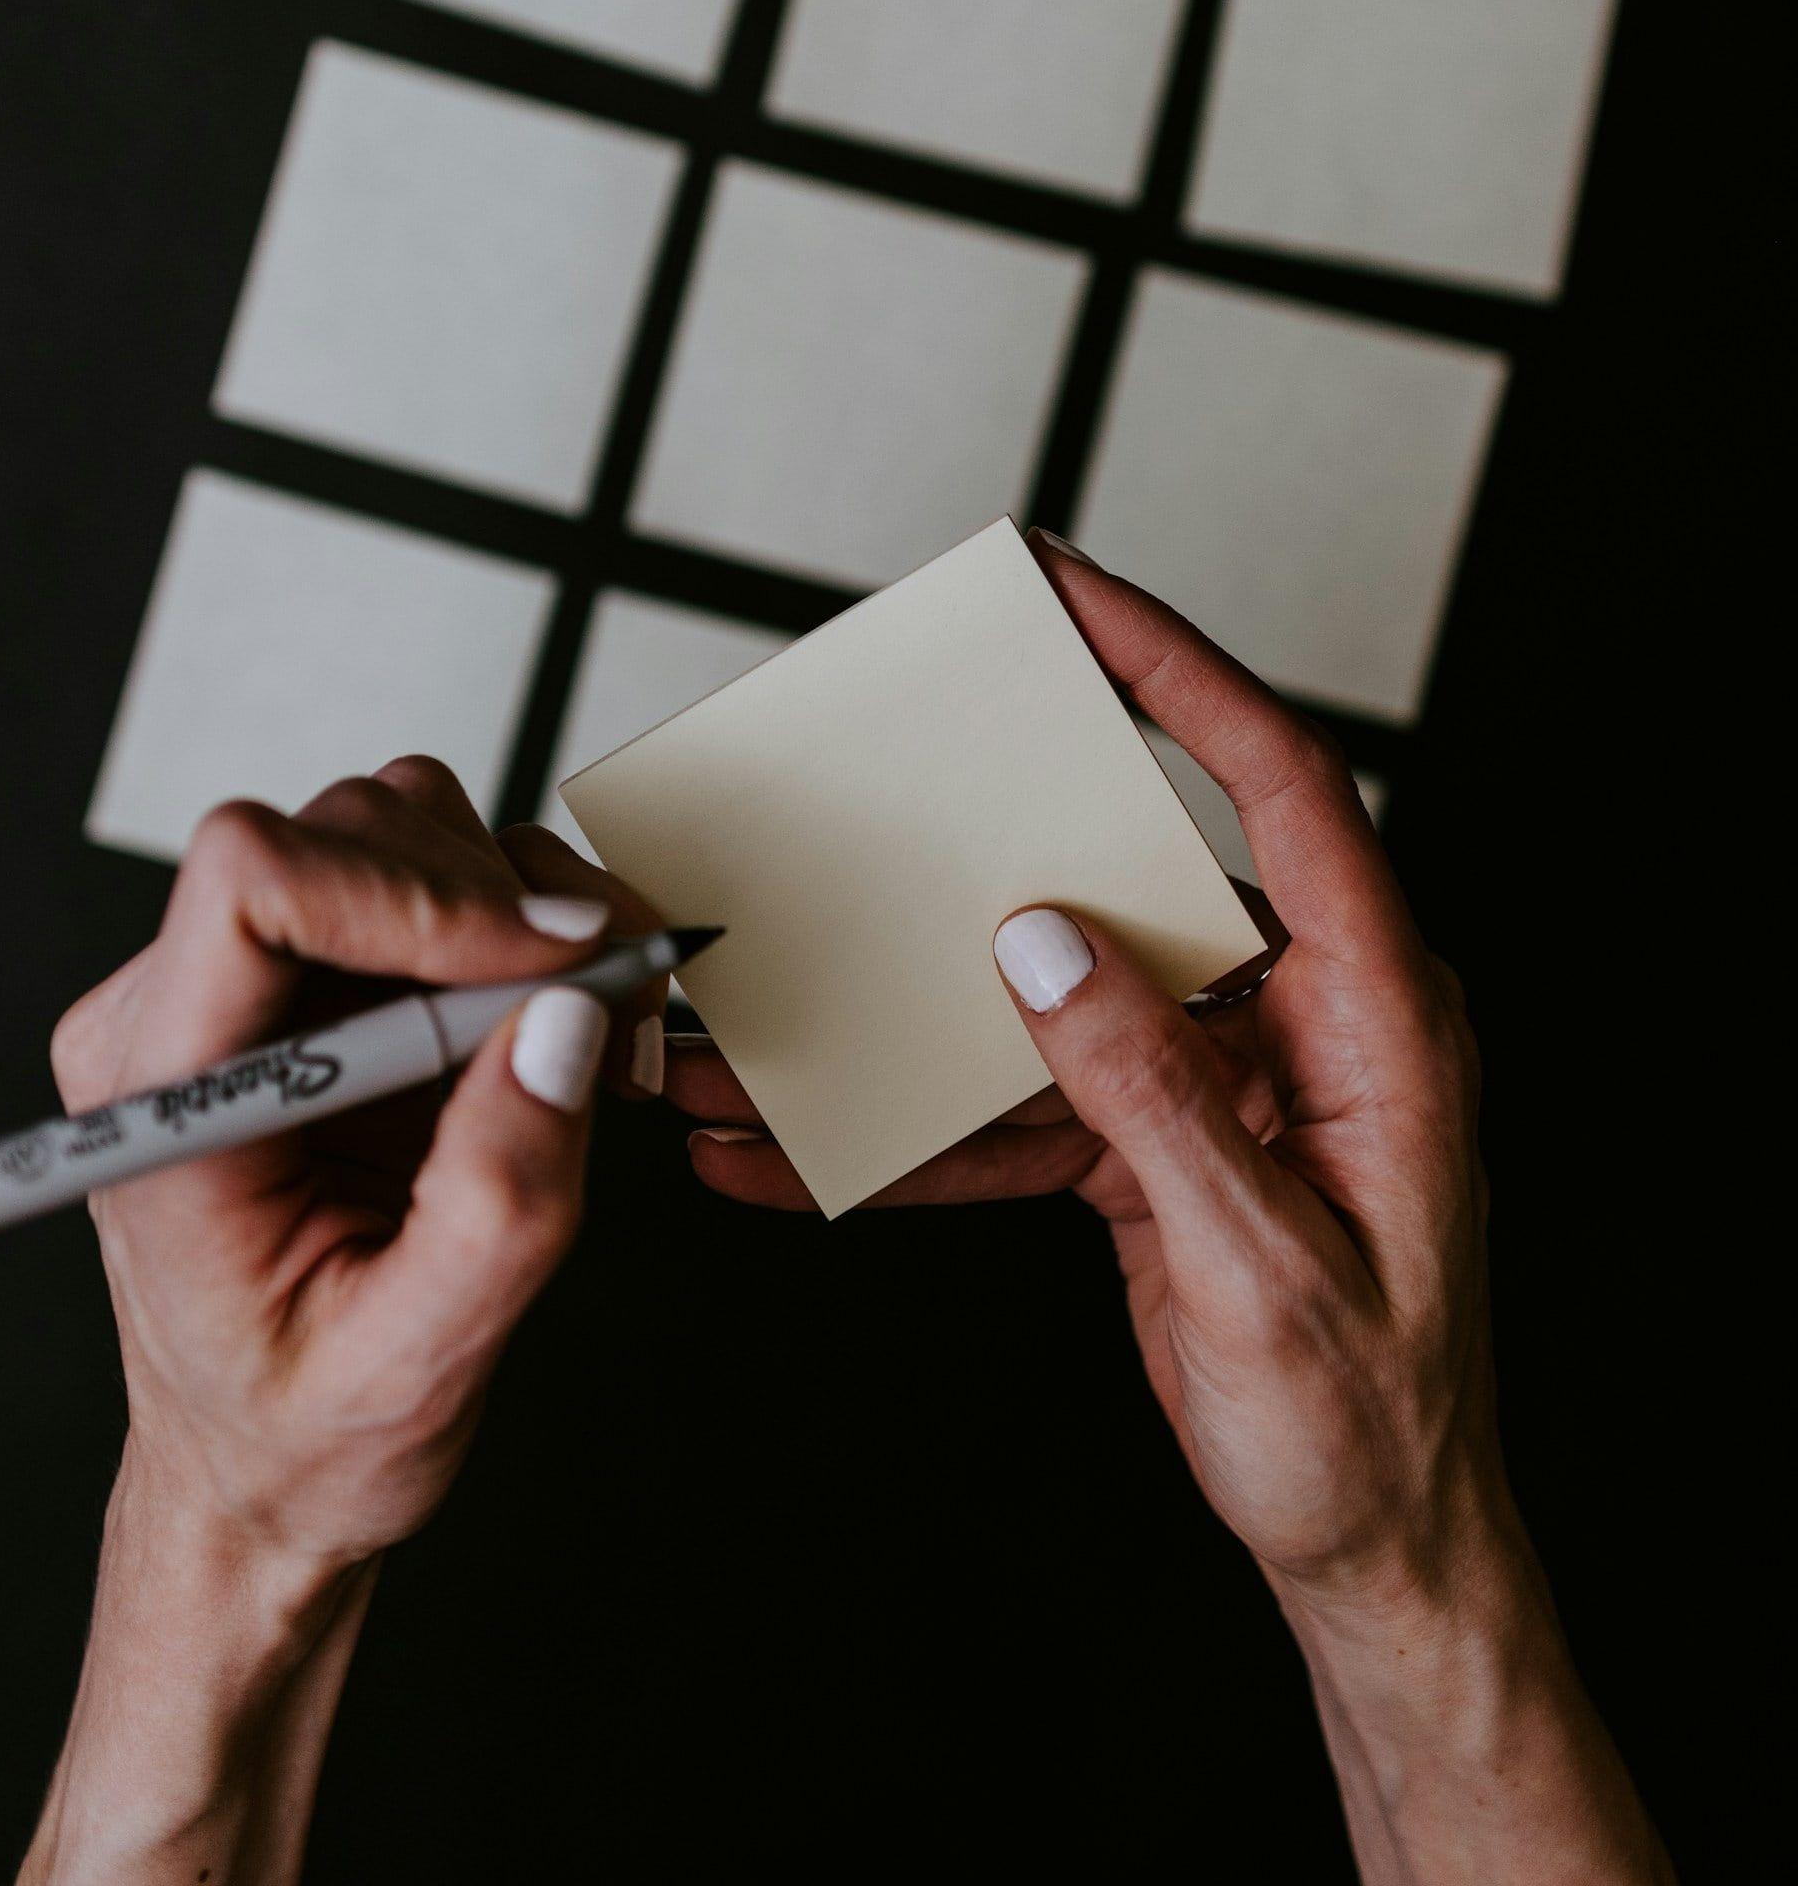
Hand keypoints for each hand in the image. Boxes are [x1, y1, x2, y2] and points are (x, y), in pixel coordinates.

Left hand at [23, 759, 665, 1883]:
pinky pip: (430, 874)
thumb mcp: (415, 1366)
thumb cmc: (303, 1438)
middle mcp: (180, 1012)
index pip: (250, 882)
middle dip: (497, 904)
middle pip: (344, 833)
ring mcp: (248, 985)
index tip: (541, 961)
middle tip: (607, 1001)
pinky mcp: (318, 978)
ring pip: (395, 827)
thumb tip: (567, 1021)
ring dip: (518, 905)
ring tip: (588, 1017)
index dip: (410, 891)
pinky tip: (557, 1019)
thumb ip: (497, 1206)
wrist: (262, 1470)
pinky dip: (522, 922)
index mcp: (165, 1099)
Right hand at [667, 537, 1671, 1884]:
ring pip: (1049, 990)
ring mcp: (1221, 1076)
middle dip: (1001, 811)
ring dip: (912, 1005)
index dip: (1178, 671)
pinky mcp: (1158, 1143)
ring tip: (773, 1003)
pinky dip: (919, 1123)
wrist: (1376, 1556)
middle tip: (895, 739)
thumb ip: (1156, 1096)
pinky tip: (805, 1147)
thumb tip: (1044, 945)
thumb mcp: (1265, 1265)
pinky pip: (1022, 1103)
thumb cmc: (1365, 1427)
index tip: (1075, 594)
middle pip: (1137, 861)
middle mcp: (1296, 1017)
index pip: (1280, 785)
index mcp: (1376, 1013)